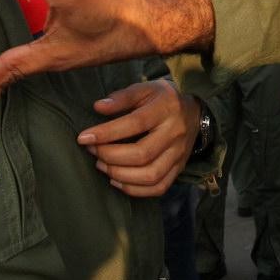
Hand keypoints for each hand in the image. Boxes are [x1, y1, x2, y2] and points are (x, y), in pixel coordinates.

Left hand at [77, 80, 197, 196]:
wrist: (195, 111)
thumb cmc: (162, 99)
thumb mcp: (145, 89)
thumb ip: (122, 97)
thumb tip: (98, 107)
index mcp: (166, 108)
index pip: (135, 123)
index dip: (107, 133)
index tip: (83, 137)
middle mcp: (175, 133)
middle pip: (142, 154)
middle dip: (110, 156)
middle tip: (92, 151)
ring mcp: (179, 154)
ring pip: (151, 175)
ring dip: (120, 175)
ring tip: (101, 166)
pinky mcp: (179, 168)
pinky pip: (159, 187)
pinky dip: (135, 190)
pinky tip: (116, 181)